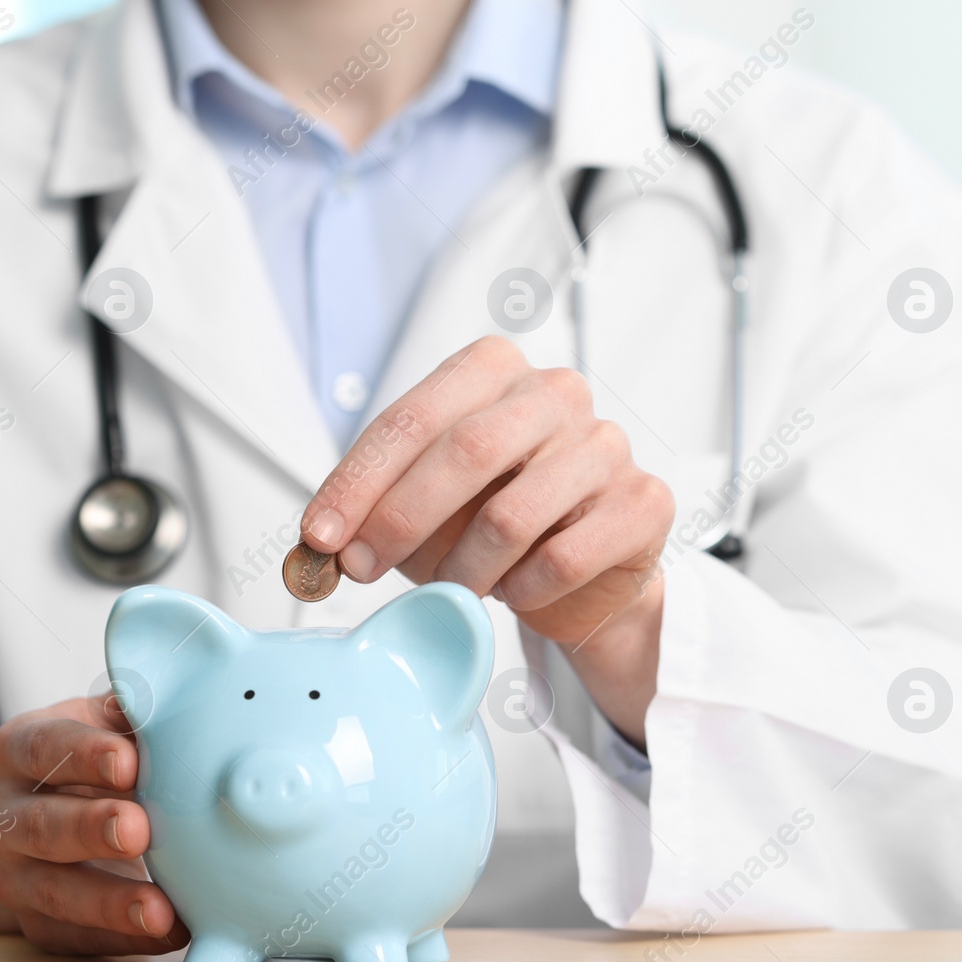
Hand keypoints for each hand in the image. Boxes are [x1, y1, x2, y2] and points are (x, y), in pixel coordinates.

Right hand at [0, 695, 189, 954]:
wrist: (57, 817)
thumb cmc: (96, 759)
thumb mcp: (105, 724)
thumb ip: (132, 714)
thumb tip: (177, 705)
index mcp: (19, 748)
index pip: (42, 746)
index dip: (83, 754)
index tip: (128, 762)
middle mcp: (1, 813)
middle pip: (40, 824)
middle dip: (90, 829)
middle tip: (139, 830)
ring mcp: (12, 874)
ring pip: (53, 892)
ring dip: (109, 902)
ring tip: (161, 910)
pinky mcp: (36, 923)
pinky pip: (75, 938)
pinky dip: (123, 938)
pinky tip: (169, 932)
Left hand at [300, 337, 673, 743]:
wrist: (587, 570)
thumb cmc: (496, 519)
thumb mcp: (424, 504)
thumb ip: (374, 510)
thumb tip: (319, 545)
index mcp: (492, 369)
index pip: (411, 419)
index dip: (357, 481)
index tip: (319, 534)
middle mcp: (555, 392)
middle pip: (464, 452)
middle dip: (399, 519)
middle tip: (362, 568)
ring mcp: (606, 444)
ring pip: (510, 515)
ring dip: (461, 568)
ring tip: (452, 587)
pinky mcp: (643, 503)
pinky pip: (561, 559)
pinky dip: (518, 590)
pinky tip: (511, 591)